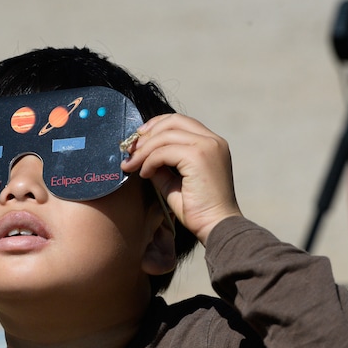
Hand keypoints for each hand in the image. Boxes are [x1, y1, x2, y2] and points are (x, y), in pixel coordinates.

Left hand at [121, 114, 242, 244]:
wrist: (216, 226)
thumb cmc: (198, 209)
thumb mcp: (175, 181)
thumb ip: (161, 164)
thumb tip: (140, 155)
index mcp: (212, 144)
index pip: (181, 121)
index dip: (157, 126)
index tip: (139, 139)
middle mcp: (213, 141)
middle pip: (173, 121)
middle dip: (147, 133)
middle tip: (130, 151)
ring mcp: (208, 146)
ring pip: (166, 135)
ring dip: (144, 149)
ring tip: (132, 165)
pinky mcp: (199, 157)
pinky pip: (164, 151)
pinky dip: (150, 160)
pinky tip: (145, 174)